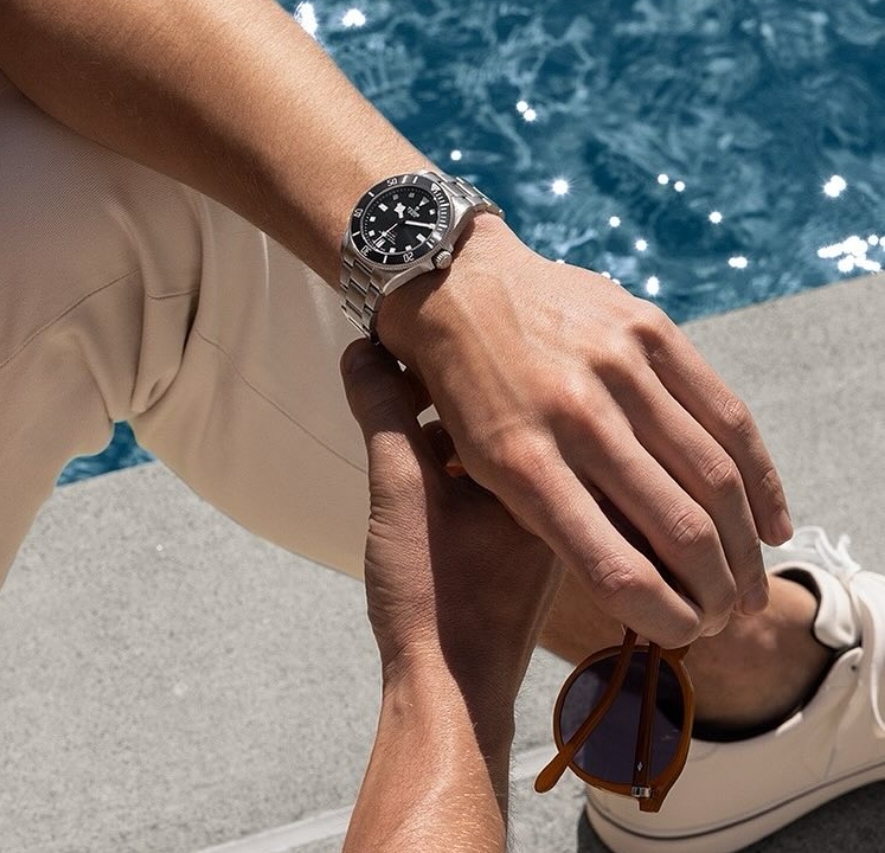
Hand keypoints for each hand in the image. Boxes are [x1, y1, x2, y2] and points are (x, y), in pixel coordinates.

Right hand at [341, 340, 558, 707]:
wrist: (449, 690)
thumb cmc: (436, 594)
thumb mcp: (401, 486)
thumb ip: (385, 413)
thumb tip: (362, 349)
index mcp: (560, 470)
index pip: (518, 384)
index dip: (459, 360)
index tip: (414, 348)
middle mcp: (572, 493)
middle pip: (517, 412)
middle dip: (459, 392)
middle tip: (404, 375)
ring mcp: (549, 524)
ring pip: (507, 449)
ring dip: (456, 433)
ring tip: (403, 424)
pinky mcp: (525, 549)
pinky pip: (499, 485)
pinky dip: (461, 471)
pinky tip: (419, 476)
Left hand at [376, 214, 789, 646]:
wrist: (454, 285)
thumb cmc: (460, 393)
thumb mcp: (474, 465)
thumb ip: (542, 514)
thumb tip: (625, 577)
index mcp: (518, 462)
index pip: (611, 564)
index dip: (660, 614)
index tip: (681, 638)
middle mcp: (573, 417)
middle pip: (675, 526)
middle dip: (715, 590)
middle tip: (726, 621)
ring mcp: (615, 370)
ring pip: (710, 474)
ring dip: (744, 546)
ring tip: (751, 588)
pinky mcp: (649, 333)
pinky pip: (724, 412)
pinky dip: (757, 476)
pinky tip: (769, 523)